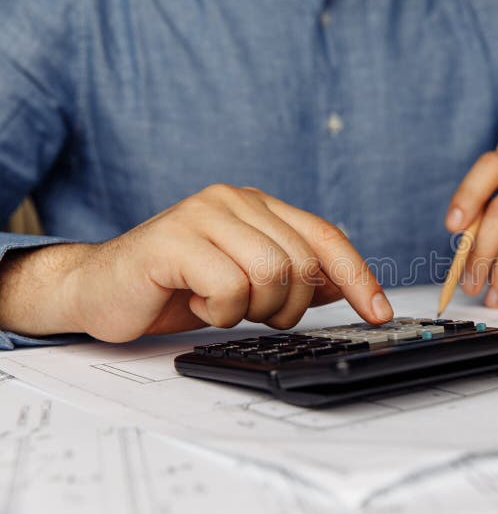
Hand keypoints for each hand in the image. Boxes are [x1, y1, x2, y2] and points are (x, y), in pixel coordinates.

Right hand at [0, 185, 392, 341]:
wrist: (102, 289)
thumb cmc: (177, 286)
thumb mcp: (247, 283)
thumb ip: (294, 277)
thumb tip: (344, 286)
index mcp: (258, 205)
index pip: (325, 237)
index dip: (358, 277)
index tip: (380, 312)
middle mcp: (234, 200)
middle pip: (302, 263)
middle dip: (289, 306)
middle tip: (257, 313)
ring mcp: (203, 214)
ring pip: (272, 275)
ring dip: (253, 310)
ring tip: (221, 305)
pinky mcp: (174, 240)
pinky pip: (230, 288)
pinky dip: (220, 312)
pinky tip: (195, 301)